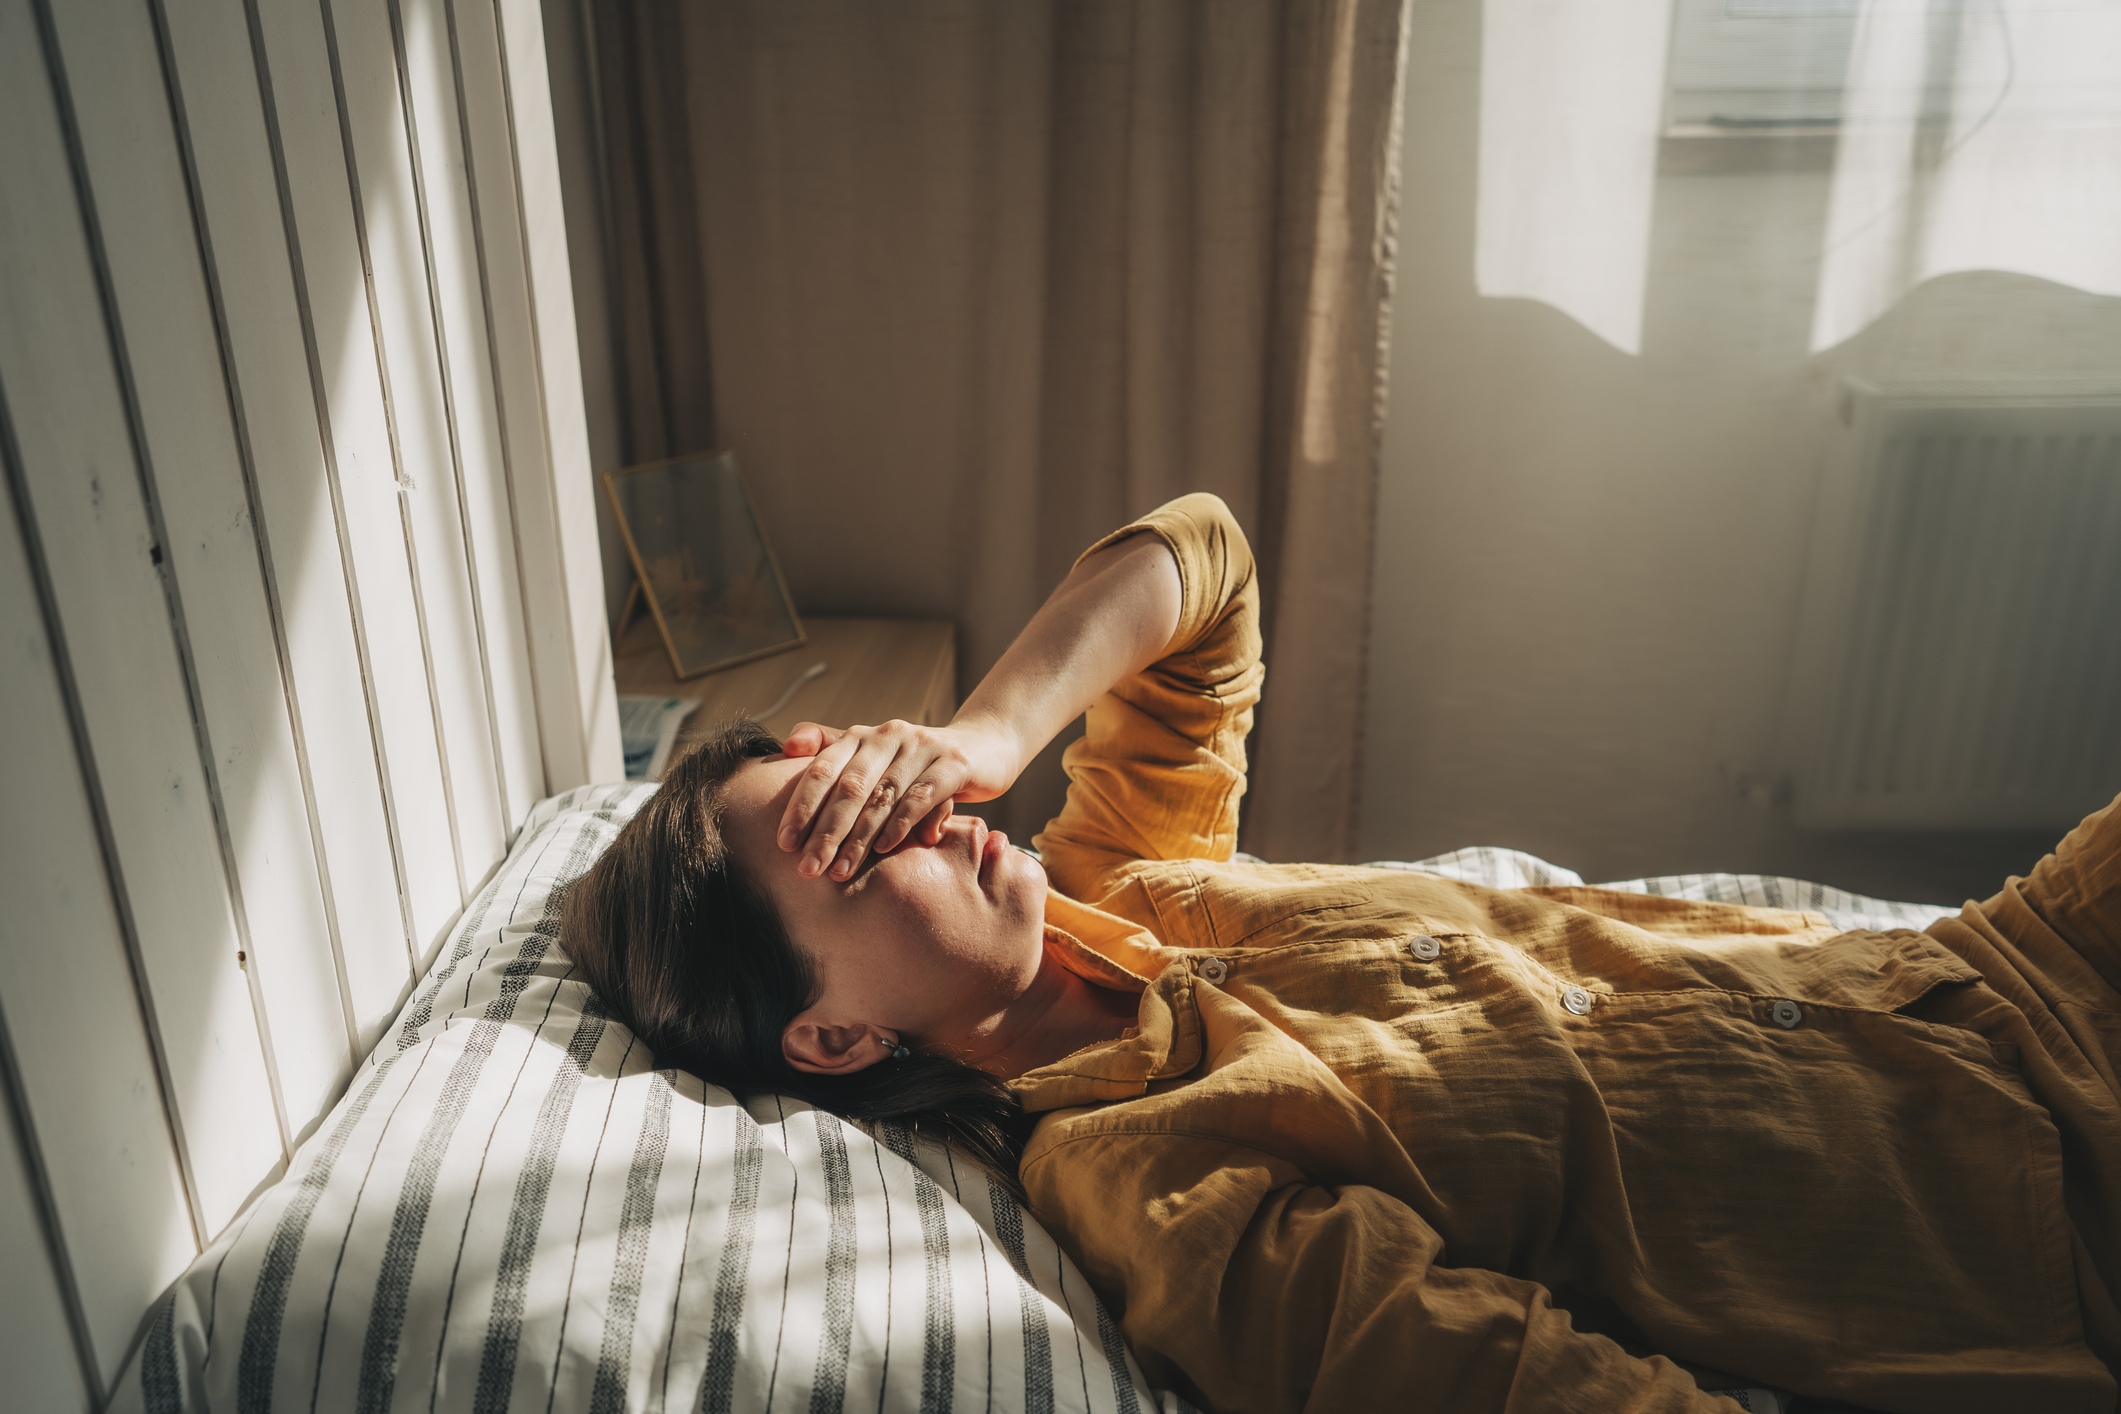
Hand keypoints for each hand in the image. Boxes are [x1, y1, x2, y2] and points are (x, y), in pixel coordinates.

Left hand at [775, 718, 1021, 879]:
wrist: (984, 747)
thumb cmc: (917, 763)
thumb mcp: (874, 755)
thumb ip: (832, 750)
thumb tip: (788, 747)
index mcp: (861, 735)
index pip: (823, 769)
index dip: (801, 806)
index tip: (784, 844)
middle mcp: (888, 735)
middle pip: (850, 787)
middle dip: (826, 831)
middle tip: (807, 868)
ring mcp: (922, 747)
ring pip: (883, 796)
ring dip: (859, 837)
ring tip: (840, 871)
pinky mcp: (954, 763)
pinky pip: (923, 796)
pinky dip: (901, 824)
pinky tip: (885, 850)